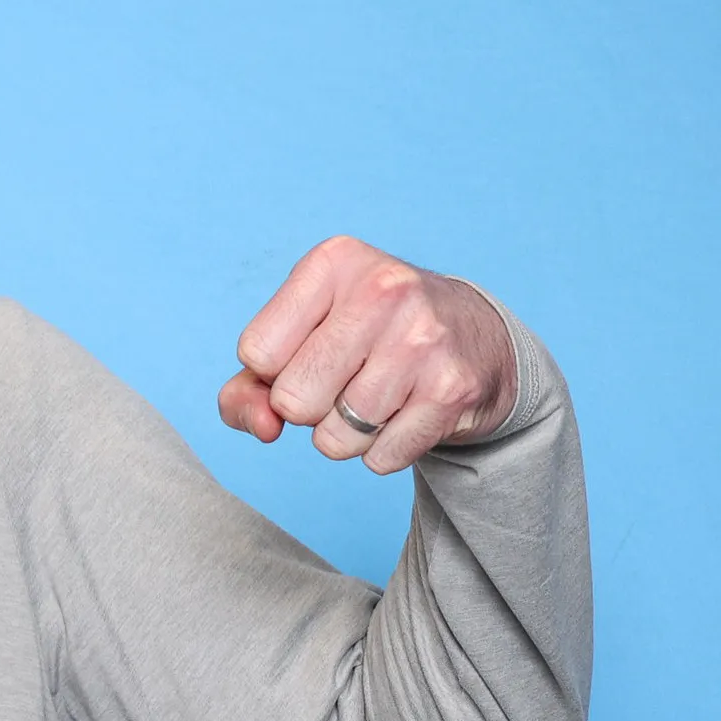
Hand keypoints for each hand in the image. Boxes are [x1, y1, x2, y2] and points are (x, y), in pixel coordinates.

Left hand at [218, 237, 516, 474]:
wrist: (474, 335)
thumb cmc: (363, 336)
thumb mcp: (298, 338)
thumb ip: (247, 389)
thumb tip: (264, 426)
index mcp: (333, 262)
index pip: (256, 353)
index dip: (273, 373)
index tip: (309, 353)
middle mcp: (382, 289)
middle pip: (293, 400)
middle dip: (308, 409)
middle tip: (344, 380)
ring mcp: (423, 338)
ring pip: (336, 438)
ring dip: (346, 434)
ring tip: (376, 397)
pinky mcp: (452, 388)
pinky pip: (380, 458)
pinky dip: (382, 452)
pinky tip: (405, 413)